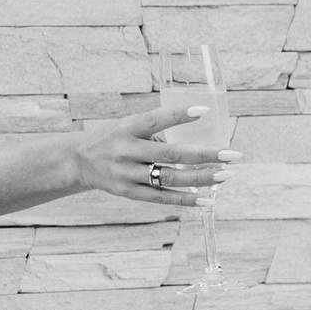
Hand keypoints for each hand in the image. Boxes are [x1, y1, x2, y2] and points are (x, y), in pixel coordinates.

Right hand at [70, 100, 237, 206]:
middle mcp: (127, 151)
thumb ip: (157, 131)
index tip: (204, 110)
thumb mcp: (129, 126)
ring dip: (202, 178)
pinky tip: (207, 199)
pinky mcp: (128, 193)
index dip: (179, 115)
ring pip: (170, 177)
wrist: (79, 161)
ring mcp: (127, 174)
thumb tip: (197, 142)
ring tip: (226, 174)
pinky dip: (185, 199)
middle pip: (171, 154)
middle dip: (205, 155)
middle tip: (231, 153)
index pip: (155, 119)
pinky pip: (161, 197)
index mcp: (128, 128)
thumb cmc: (114, 139)